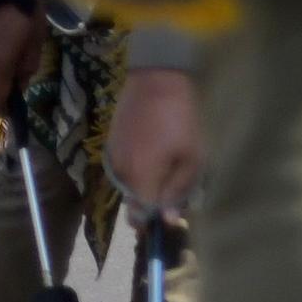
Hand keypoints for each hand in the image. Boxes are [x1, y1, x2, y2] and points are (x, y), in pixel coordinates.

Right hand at [108, 65, 202, 215]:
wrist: (155, 79)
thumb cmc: (180, 119)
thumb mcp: (192, 158)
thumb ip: (179, 191)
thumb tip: (169, 219)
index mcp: (141, 177)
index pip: (142, 215)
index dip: (157, 221)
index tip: (173, 218)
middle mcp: (121, 172)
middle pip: (132, 204)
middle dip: (151, 207)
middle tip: (173, 196)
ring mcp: (112, 157)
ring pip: (127, 187)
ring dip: (143, 188)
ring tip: (165, 173)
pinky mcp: (110, 144)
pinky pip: (122, 170)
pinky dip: (135, 172)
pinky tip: (152, 158)